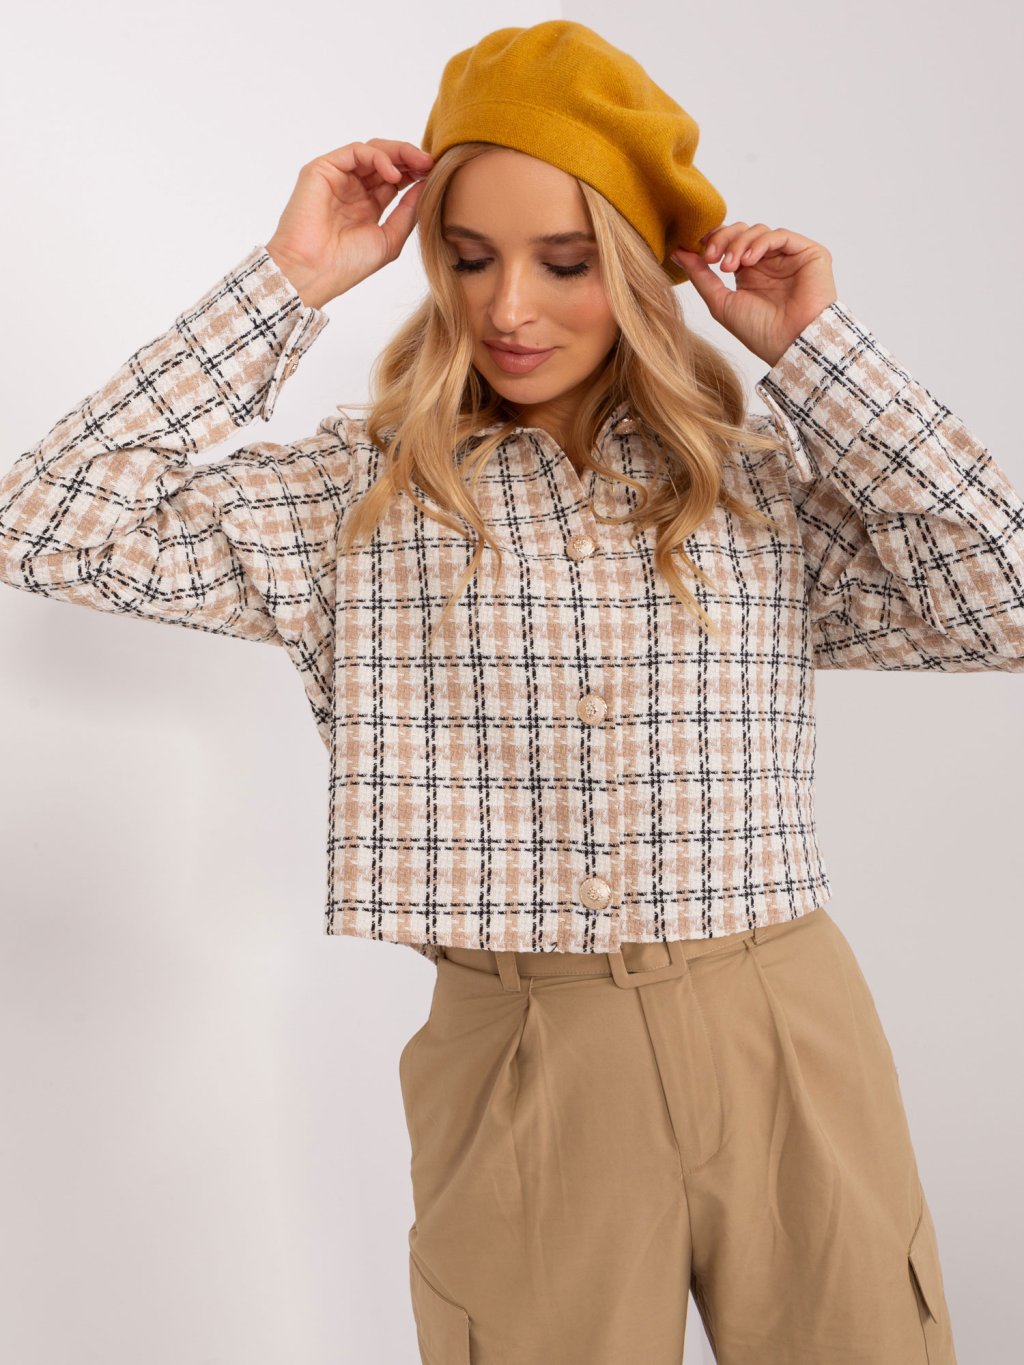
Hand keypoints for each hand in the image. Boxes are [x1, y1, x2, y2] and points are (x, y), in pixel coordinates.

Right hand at [265, 139, 434, 308]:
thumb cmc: (347, 264)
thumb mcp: (389, 239)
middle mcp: (352, 189)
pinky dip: (377, 157)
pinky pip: (355, 152)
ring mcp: (337, 177)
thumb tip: (425, 186)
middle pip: (385, 161)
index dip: (415, 174)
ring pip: (371, 151)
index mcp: (367, 206)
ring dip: (398, 153)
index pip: (394, 179)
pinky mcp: (322, 169)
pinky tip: (393, 175)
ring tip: (419, 164)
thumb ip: (407, 212)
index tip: (435, 176)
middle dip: (410, 159)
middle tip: (431, 164)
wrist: (314, 272)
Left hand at [671, 223, 837, 367]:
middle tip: (711, 257)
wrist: (792, 345)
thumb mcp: (720, 302)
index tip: (697, 251)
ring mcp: (788, 257)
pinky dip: (761, 243)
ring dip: (739, 244)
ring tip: (730, 267)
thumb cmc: (759, 332)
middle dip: (722, 239)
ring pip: (759, 230)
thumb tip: (678, 252)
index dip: (713, 240)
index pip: (729, 242)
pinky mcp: (808, 253)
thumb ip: (700, 276)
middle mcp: (769, 262)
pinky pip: (780, 235)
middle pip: (742, 231)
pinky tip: (749, 261)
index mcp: (749, 272)